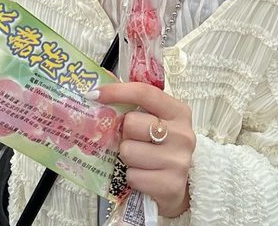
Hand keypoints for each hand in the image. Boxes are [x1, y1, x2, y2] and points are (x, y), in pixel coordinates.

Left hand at [95, 82, 195, 217]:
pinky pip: (132, 176)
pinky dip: (132, 176)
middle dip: (125, 133)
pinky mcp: (171, 185)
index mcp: (178, 112)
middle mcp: (182, 134)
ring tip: (139, 159)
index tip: (94, 94)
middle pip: (131, 123)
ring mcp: (178, 161)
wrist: (182, 185)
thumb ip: (136, 106)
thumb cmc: (162, 146)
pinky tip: (144, 175)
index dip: (117, 91)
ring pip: (128, 151)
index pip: (144, 93)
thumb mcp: (157, 121)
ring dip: (127, 157)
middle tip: (133, 139)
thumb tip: (98, 94)